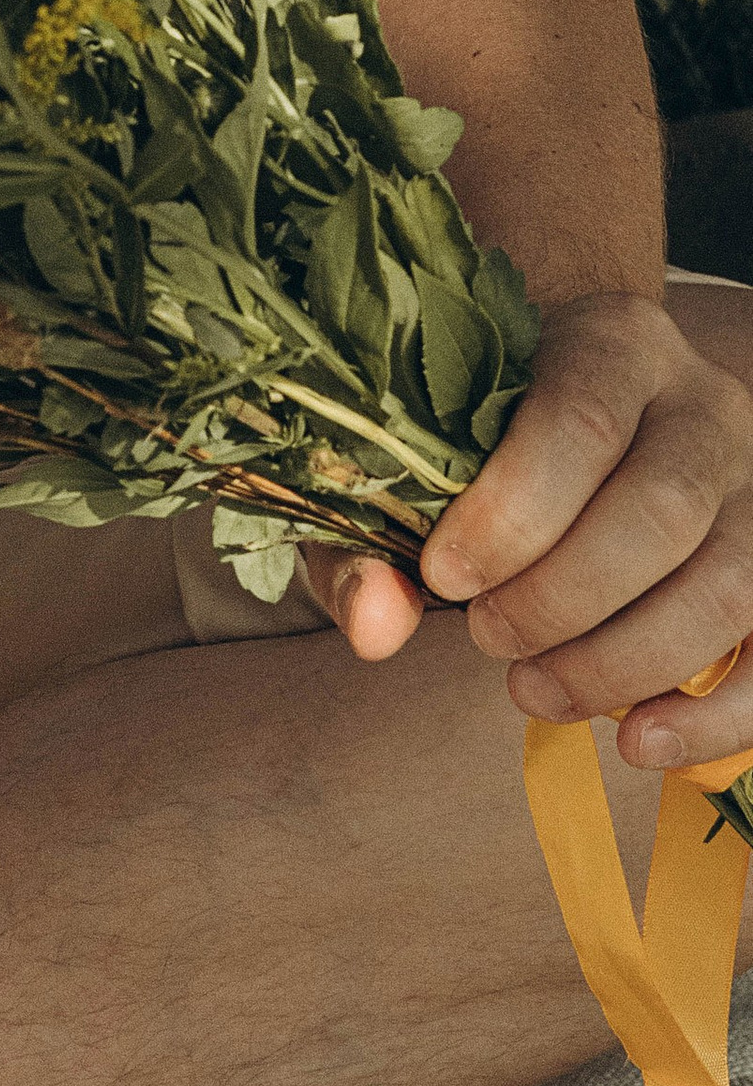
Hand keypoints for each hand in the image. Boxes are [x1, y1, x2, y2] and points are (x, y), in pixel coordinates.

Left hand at [323, 292, 752, 774]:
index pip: (580, 420)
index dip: (511, 514)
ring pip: (727, 584)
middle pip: (660, 509)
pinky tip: (638, 743)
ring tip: (533, 691)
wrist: (589, 412)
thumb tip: (376, 624)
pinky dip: (714, 717)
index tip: (444, 576)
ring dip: (624, 662)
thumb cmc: (487, 439)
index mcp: (613, 342)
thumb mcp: (415, 458)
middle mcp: (706, 403)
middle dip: (561, 598)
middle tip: (485, 638)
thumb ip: (369, 537)